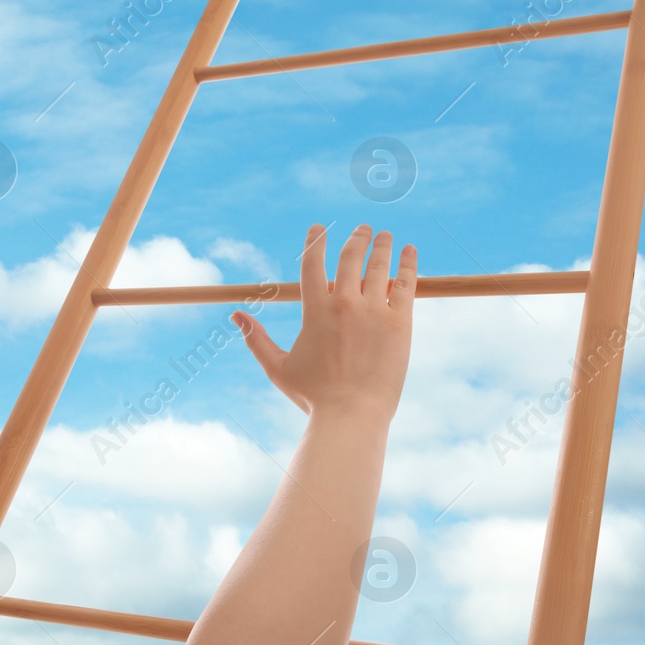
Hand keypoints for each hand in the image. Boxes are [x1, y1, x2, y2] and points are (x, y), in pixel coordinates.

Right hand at [232, 224, 415, 421]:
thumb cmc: (314, 397)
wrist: (352, 417)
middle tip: (365, 229)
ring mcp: (374, 311)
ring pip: (379, 265)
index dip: (315, 240)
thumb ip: (255, 339)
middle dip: (357, 237)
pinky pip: (406, 284)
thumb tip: (235, 316)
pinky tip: (409, 251)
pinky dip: (408, 263)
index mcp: (315, 311)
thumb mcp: (277, 368)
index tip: (318, 228)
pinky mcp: (399, 323)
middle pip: (350, 256)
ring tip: (385, 236)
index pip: (312, 261)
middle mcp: (344, 304)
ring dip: (382, 245)